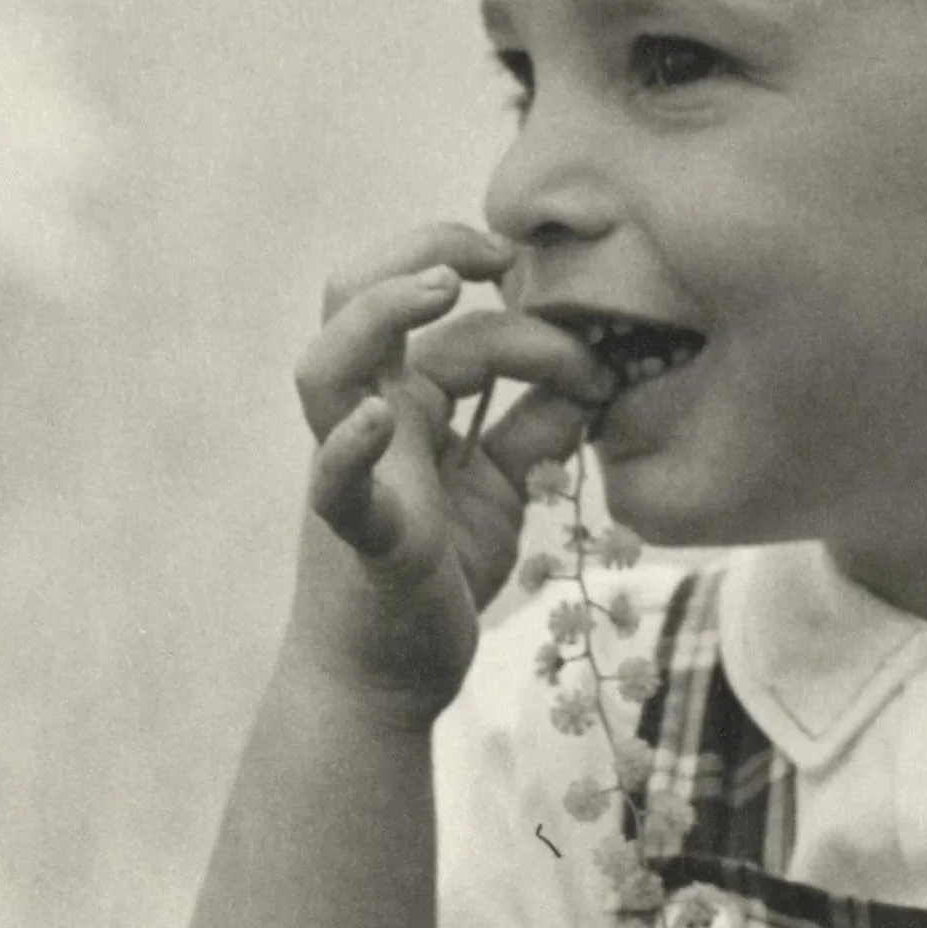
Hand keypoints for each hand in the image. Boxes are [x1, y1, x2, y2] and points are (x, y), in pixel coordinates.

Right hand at [290, 221, 614, 713]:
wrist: (387, 679)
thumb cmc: (435, 580)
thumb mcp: (499, 496)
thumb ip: (534, 435)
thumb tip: (592, 384)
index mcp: (403, 406)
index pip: (457, 330)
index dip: (532, 327)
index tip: (599, 357)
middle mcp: (367, 423)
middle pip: (352, 298)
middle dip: (418, 251)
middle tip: (497, 248)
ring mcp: (353, 473)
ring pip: (326, 367)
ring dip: (376, 314)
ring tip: (439, 285)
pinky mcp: (358, 535)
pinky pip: (335, 484)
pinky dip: (350, 450)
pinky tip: (380, 423)